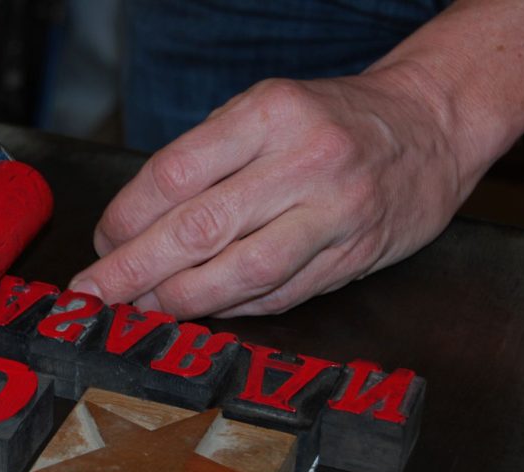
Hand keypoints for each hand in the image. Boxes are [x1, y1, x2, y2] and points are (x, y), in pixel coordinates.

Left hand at [69, 70, 472, 318]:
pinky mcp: (351, 257)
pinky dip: (230, 307)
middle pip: (199, 228)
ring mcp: (334, 213)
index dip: (126, 218)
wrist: (430, 127)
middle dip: (134, 270)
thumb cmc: (329, 119)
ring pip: (241, 272)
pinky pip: (278, 294)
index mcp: (269, 113)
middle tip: (94, 294)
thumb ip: (203, 160)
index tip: (100, 241)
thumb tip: (132, 227)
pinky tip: (199, 309)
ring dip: (180, 299)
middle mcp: (304, 162)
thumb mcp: (262, 110)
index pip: (174, 174)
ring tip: (142, 308)